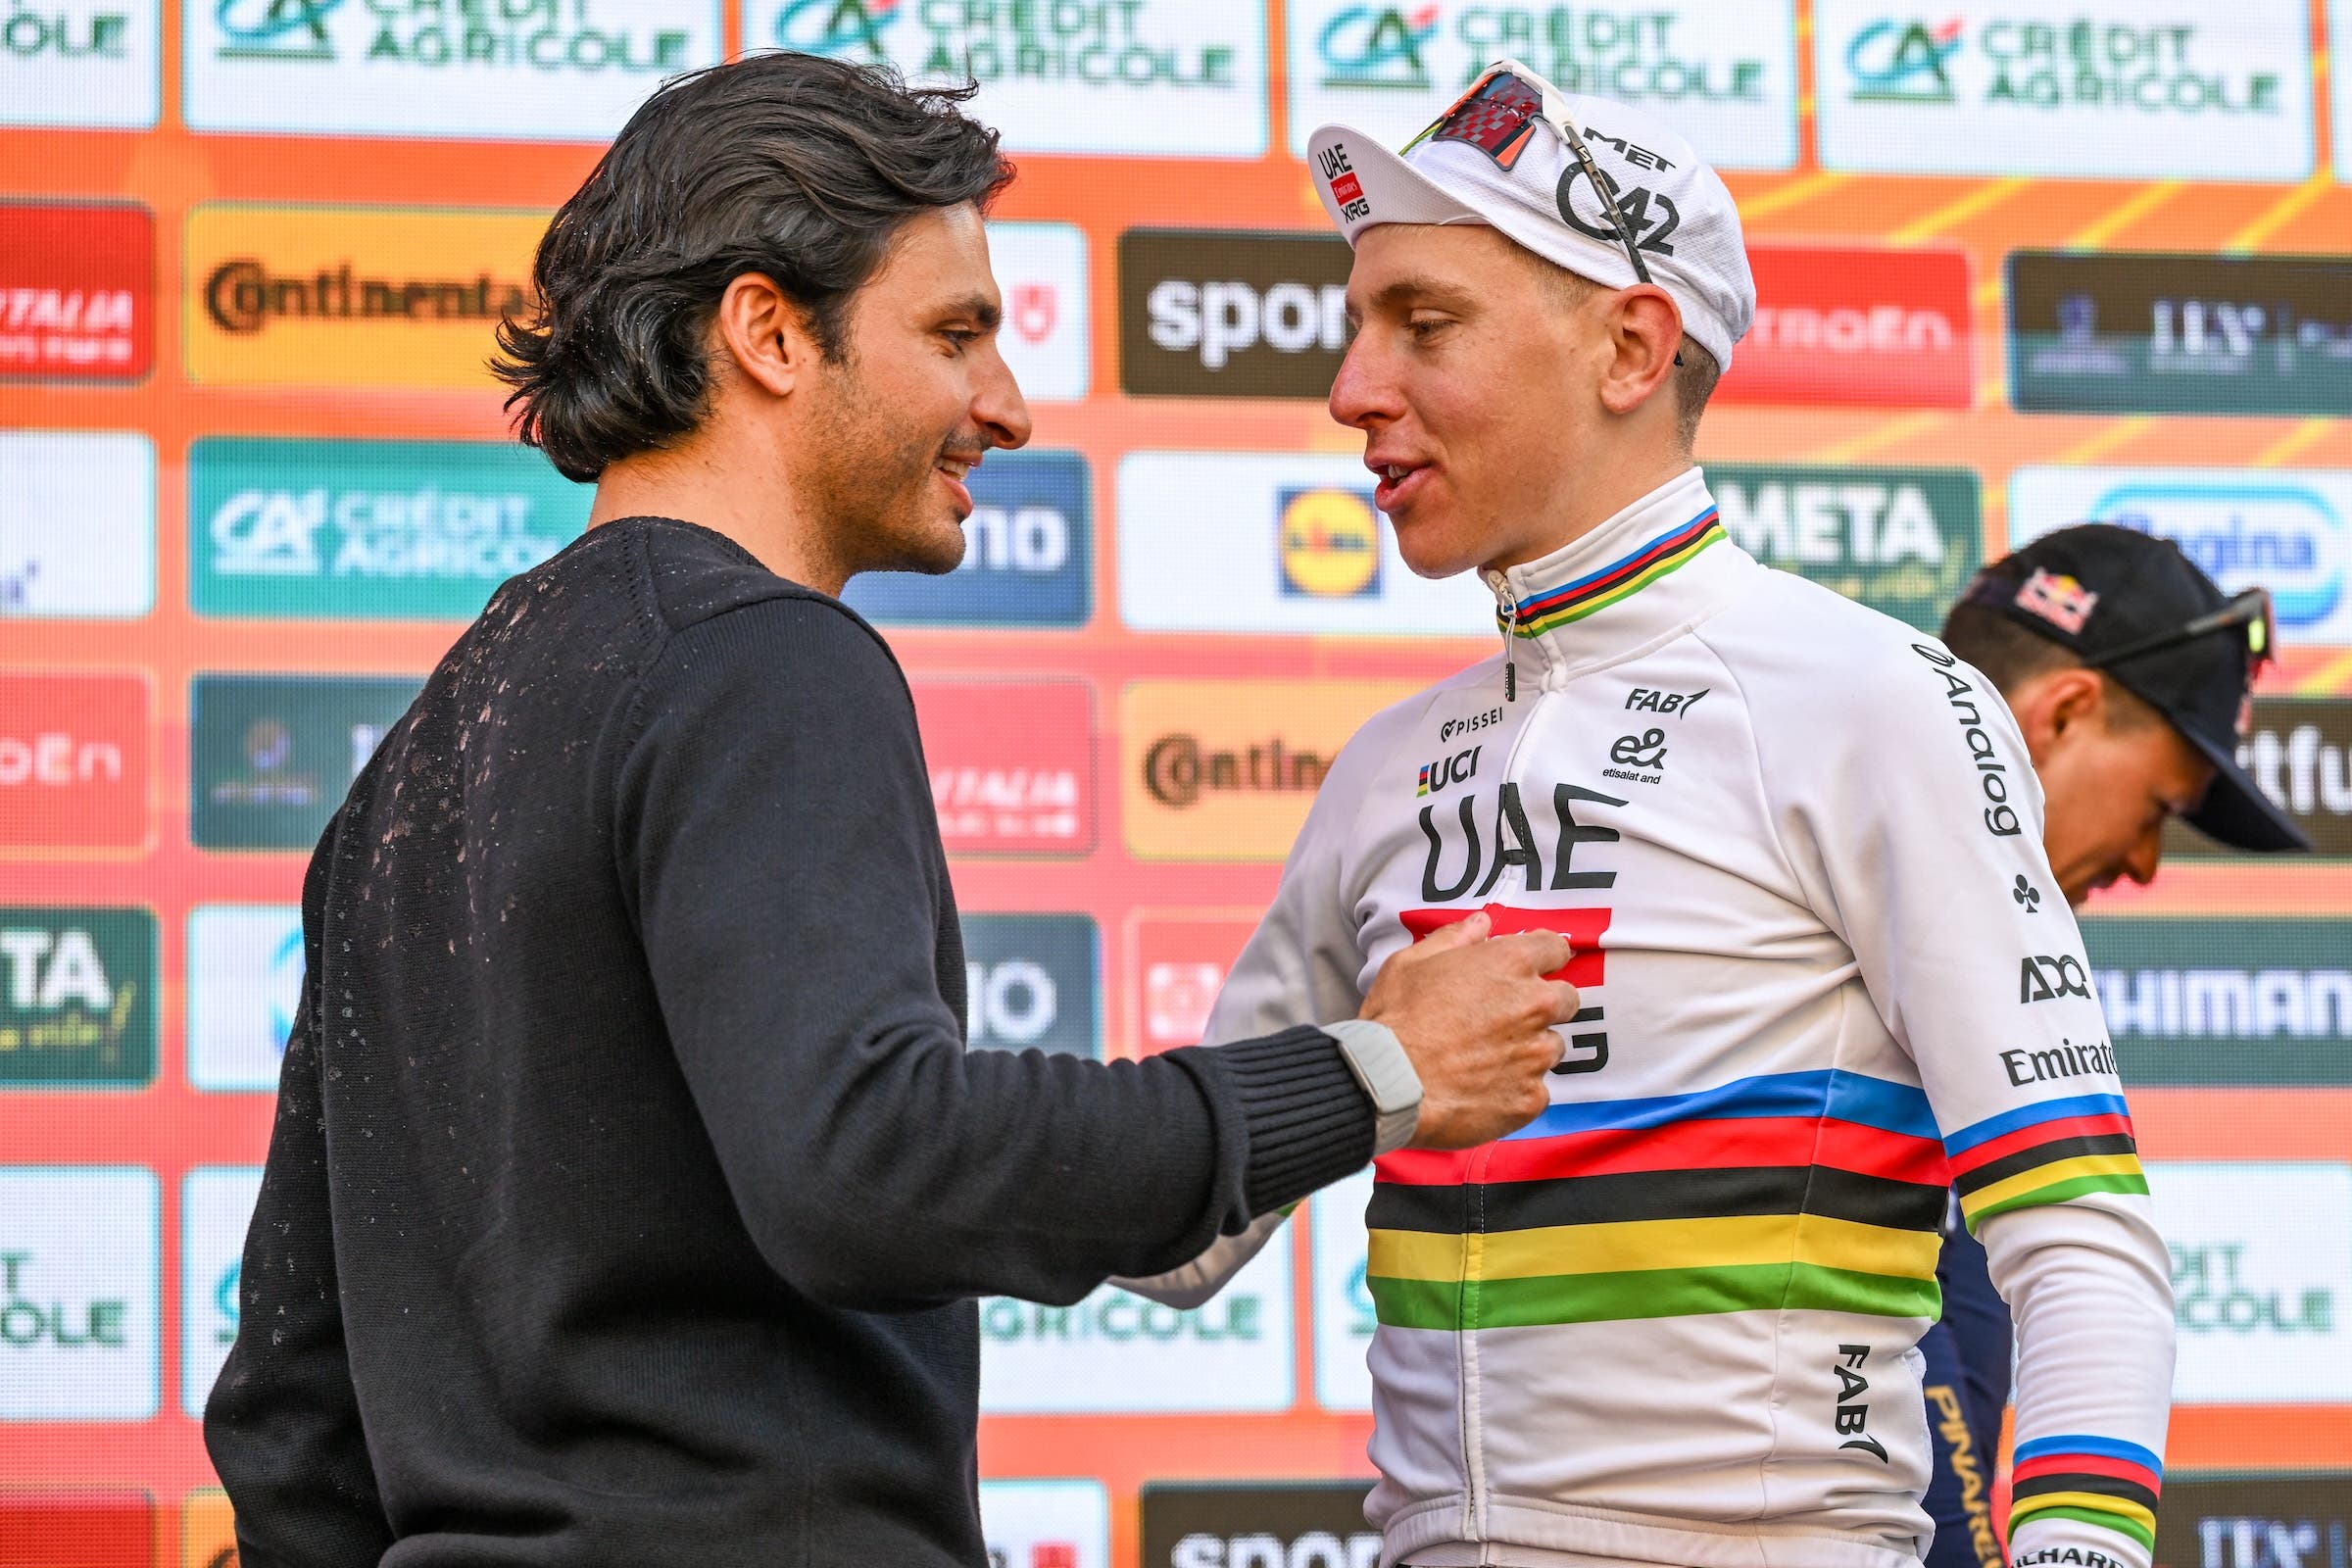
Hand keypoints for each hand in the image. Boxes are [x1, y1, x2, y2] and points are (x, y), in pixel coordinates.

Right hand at [1359, 910, 1578, 1149]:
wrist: (1386, 1084)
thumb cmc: (1394, 1021)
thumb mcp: (1410, 962)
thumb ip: (1454, 938)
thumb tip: (1480, 923)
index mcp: (1510, 964)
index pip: (1555, 949)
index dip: (1540, 959)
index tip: (1527, 971)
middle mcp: (1534, 1006)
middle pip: (1566, 1000)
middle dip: (1541, 1006)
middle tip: (1503, 1019)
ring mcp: (1535, 1055)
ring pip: (1551, 1047)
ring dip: (1528, 1050)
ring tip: (1486, 1059)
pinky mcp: (1531, 1097)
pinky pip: (1536, 1091)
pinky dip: (1515, 1090)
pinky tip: (1482, 1089)